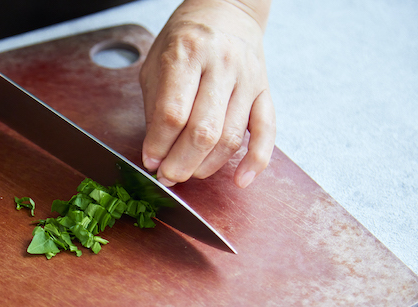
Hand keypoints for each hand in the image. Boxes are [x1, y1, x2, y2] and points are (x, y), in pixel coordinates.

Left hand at [140, 0, 275, 187]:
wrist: (226, 10)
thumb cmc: (184, 41)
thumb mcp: (156, 65)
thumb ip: (155, 108)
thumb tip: (156, 154)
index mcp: (187, 53)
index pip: (172, 113)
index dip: (159, 146)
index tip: (151, 161)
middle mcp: (221, 64)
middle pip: (203, 131)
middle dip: (182, 163)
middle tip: (169, 176)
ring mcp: (248, 78)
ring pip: (231, 137)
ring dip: (208, 166)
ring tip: (190, 173)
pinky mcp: (265, 90)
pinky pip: (266, 131)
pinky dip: (256, 161)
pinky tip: (241, 179)